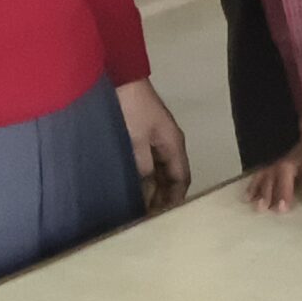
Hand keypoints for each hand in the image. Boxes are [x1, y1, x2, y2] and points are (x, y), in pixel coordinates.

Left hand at [114, 78, 189, 209]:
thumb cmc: (132, 109)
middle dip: (163, 198)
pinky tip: (130, 189)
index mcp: (174, 144)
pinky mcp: (140, 139)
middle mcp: (168, 144)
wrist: (120, 80)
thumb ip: (144, 167)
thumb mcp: (137, 141)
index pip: (181, 178)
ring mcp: (154, 141)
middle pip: (171, 177)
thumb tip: (147, 194)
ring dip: (151, 190)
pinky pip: (146, 166)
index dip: (174, 199)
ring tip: (138, 210)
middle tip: (147, 221)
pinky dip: (142, 180)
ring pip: (158, 173)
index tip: (162, 219)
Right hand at [246, 102, 301, 212]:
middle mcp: (298, 156)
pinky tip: (247, 198)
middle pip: (287, 171)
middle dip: (282, 190)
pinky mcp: (277, 158)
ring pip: (271, 172)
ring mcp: (285, 156)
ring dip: (265, 190)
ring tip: (260, 208)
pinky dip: (254, 183)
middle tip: (280, 209)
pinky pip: (262, 170)